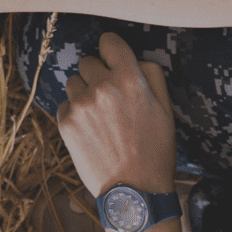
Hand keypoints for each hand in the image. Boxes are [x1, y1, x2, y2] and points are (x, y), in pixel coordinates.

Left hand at [55, 32, 176, 196]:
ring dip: (84, 94)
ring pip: (74, 82)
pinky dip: (74, 114)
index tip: (113, 59)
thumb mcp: (166, 109)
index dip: (112, 50)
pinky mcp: (66, 122)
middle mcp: (103, 86)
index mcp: (130, 78)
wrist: (134, 191)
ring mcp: (81, 104)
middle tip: (111, 99)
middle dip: (98, 75)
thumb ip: (151, 75)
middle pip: (88, 61)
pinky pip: (65, 105)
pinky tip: (91, 132)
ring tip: (101, 118)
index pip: (109, 41)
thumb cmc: (154, 150)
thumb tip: (134, 58)